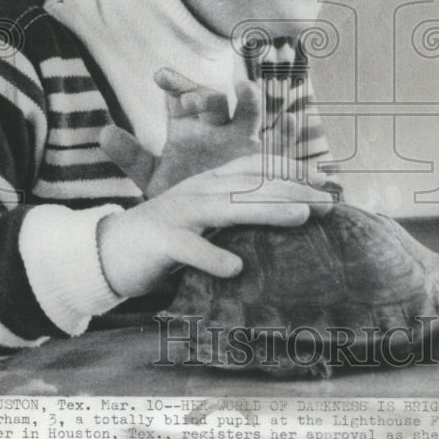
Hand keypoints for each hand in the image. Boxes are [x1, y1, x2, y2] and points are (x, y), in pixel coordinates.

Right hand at [97, 153, 326, 298]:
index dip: (292, 171)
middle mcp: (198, 191)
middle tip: (328, 200)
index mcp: (210, 183)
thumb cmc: (169, 238)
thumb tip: (287, 217)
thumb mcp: (206, 220)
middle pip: (250, 185)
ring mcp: (179, 214)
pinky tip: (235, 269)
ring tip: (301, 216)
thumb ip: (236, 214)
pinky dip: (210, 258)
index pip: (256, 169)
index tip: (326, 180)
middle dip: (292, 189)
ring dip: (265, 210)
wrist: (110, 251)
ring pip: (226, 208)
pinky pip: (188, 250)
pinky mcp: (161, 241)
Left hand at [100, 68, 297, 196]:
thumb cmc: (181, 196)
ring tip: (244, 88)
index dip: (174, 82)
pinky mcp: (266, 160)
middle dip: (204, 96)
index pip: (180, 96)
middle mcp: (217, 125)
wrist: (213, 225)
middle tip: (191, 101)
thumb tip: (102, 133)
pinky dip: (286, 131)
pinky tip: (289, 120)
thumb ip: (132, 156)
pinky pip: (279, 142)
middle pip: (213, 100)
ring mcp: (244, 139)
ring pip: (248, 110)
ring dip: (247, 98)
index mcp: (188, 124)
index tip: (162, 77)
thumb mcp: (155, 179)